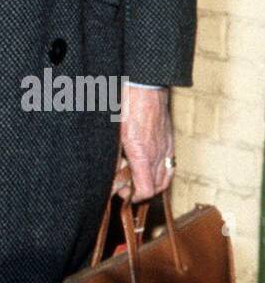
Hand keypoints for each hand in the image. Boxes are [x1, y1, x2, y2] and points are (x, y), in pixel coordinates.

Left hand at [111, 85, 173, 202]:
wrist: (145, 86)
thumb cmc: (126, 106)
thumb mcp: (114, 134)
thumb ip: (114, 157)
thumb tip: (113, 174)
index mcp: (142, 154)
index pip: (146, 190)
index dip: (134, 197)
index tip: (123, 193)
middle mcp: (158, 154)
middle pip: (158, 187)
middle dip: (143, 191)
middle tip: (127, 185)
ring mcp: (167, 147)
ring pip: (166, 177)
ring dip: (153, 183)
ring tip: (138, 176)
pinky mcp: (170, 140)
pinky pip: (170, 163)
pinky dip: (161, 170)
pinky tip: (148, 164)